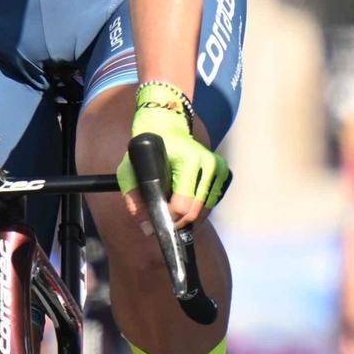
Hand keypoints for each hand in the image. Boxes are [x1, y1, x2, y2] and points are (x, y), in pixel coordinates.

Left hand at [116, 83, 228, 227]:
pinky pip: (210, 202)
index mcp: (190, 161)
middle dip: (178, 221)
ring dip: (189, 216)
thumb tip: (146, 228)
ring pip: (205, 210)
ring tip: (172, 210)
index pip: (183, 205)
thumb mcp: (131, 169)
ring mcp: (219, 168)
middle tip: (164, 220)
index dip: (169, 218)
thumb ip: (134, 199)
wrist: (167, 125)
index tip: (157, 219)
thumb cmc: (148, 146)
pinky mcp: (222, 172)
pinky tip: (185, 202)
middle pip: (196, 211)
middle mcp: (209, 164)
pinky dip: (198, 208)